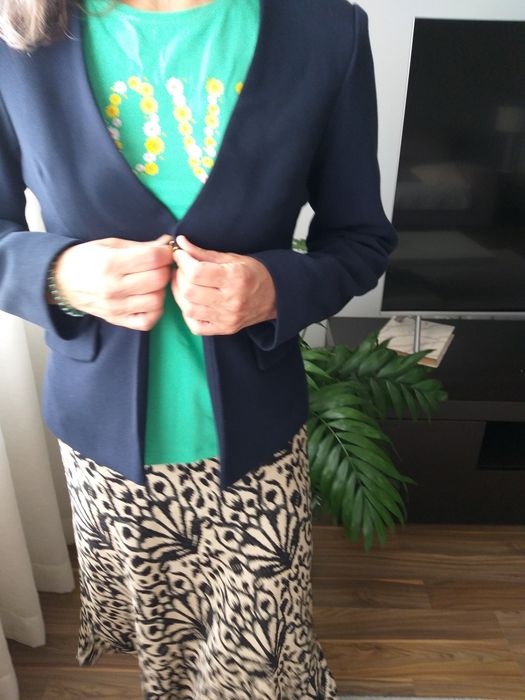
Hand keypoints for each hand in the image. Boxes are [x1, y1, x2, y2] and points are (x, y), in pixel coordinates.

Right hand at [52, 235, 173, 330]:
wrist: (61, 281)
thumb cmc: (86, 258)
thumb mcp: (110, 245)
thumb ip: (141, 246)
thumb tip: (167, 243)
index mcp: (111, 263)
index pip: (153, 257)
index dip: (166, 252)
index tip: (165, 251)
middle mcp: (113, 287)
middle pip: (159, 279)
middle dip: (165, 269)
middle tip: (160, 266)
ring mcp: (116, 307)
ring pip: (157, 300)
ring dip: (161, 289)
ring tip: (153, 282)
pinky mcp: (117, 320)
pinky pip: (148, 321)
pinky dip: (155, 311)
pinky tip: (148, 299)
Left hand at [171, 235, 275, 335]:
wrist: (275, 297)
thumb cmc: (253, 273)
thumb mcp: (232, 258)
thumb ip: (203, 253)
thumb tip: (180, 243)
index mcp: (235, 278)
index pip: (197, 272)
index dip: (182, 261)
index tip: (179, 254)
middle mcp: (231, 301)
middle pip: (189, 290)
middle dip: (179, 275)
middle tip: (180, 268)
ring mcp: (227, 318)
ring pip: (188, 309)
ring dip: (179, 294)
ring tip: (183, 283)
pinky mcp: (225, 329)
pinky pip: (195, 326)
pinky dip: (187, 313)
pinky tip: (191, 302)